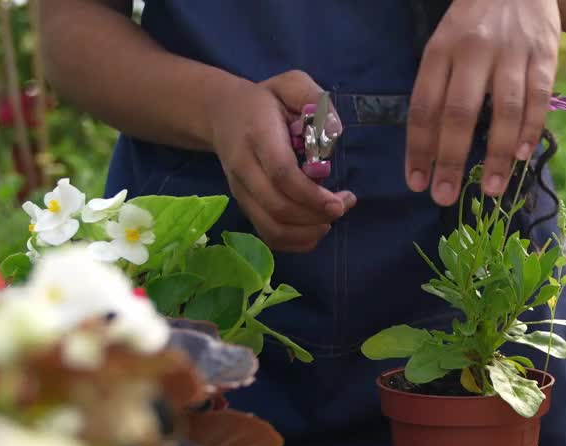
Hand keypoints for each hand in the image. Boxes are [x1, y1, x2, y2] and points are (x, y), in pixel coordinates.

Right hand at [207, 70, 356, 251]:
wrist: (221, 113)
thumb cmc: (265, 101)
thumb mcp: (290, 83)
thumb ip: (314, 98)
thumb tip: (334, 132)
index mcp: (258, 136)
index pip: (281, 174)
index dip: (311, 195)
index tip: (340, 202)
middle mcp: (244, 168)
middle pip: (278, 207)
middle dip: (317, 215)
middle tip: (344, 205)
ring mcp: (241, 190)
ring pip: (272, 227)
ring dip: (308, 233)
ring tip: (331, 218)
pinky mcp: (245, 205)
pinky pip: (268, 235)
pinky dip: (295, 242)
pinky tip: (316, 229)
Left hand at [406, 0, 560, 206]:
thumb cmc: (475, 22)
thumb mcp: (446, 43)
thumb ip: (440, 87)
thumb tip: (430, 148)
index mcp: (441, 49)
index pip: (424, 105)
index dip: (419, 148)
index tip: (416, 182)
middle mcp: (473, 50)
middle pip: (459, 112)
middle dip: (450, 159)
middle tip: (444, 197)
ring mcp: (511, 52)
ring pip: (503, 110)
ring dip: (495, 155)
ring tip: (489, 189)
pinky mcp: (544, 54)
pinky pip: (538, 98)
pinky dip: (530, 130)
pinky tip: (520, 156)